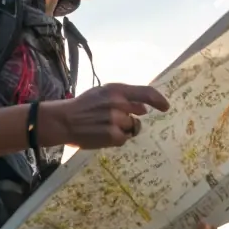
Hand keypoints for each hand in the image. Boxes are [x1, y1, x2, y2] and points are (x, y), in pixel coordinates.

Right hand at [39, 84, 169, 149]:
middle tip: (112, 120)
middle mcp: (118, 103)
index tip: (166, 107)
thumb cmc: (82, 107)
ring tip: (103, 127)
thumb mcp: (101, 93)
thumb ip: (124, 98)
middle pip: (138, 113)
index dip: (158, 100)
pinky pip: (123, 138)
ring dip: (122, 129)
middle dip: (130, 118)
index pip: (146, 92)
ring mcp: (116, 119)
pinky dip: (116, 139)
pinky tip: (102, 135)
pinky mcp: (113, 135)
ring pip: (131, 127)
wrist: (63, 121)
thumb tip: (144, 109)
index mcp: (116, 89)